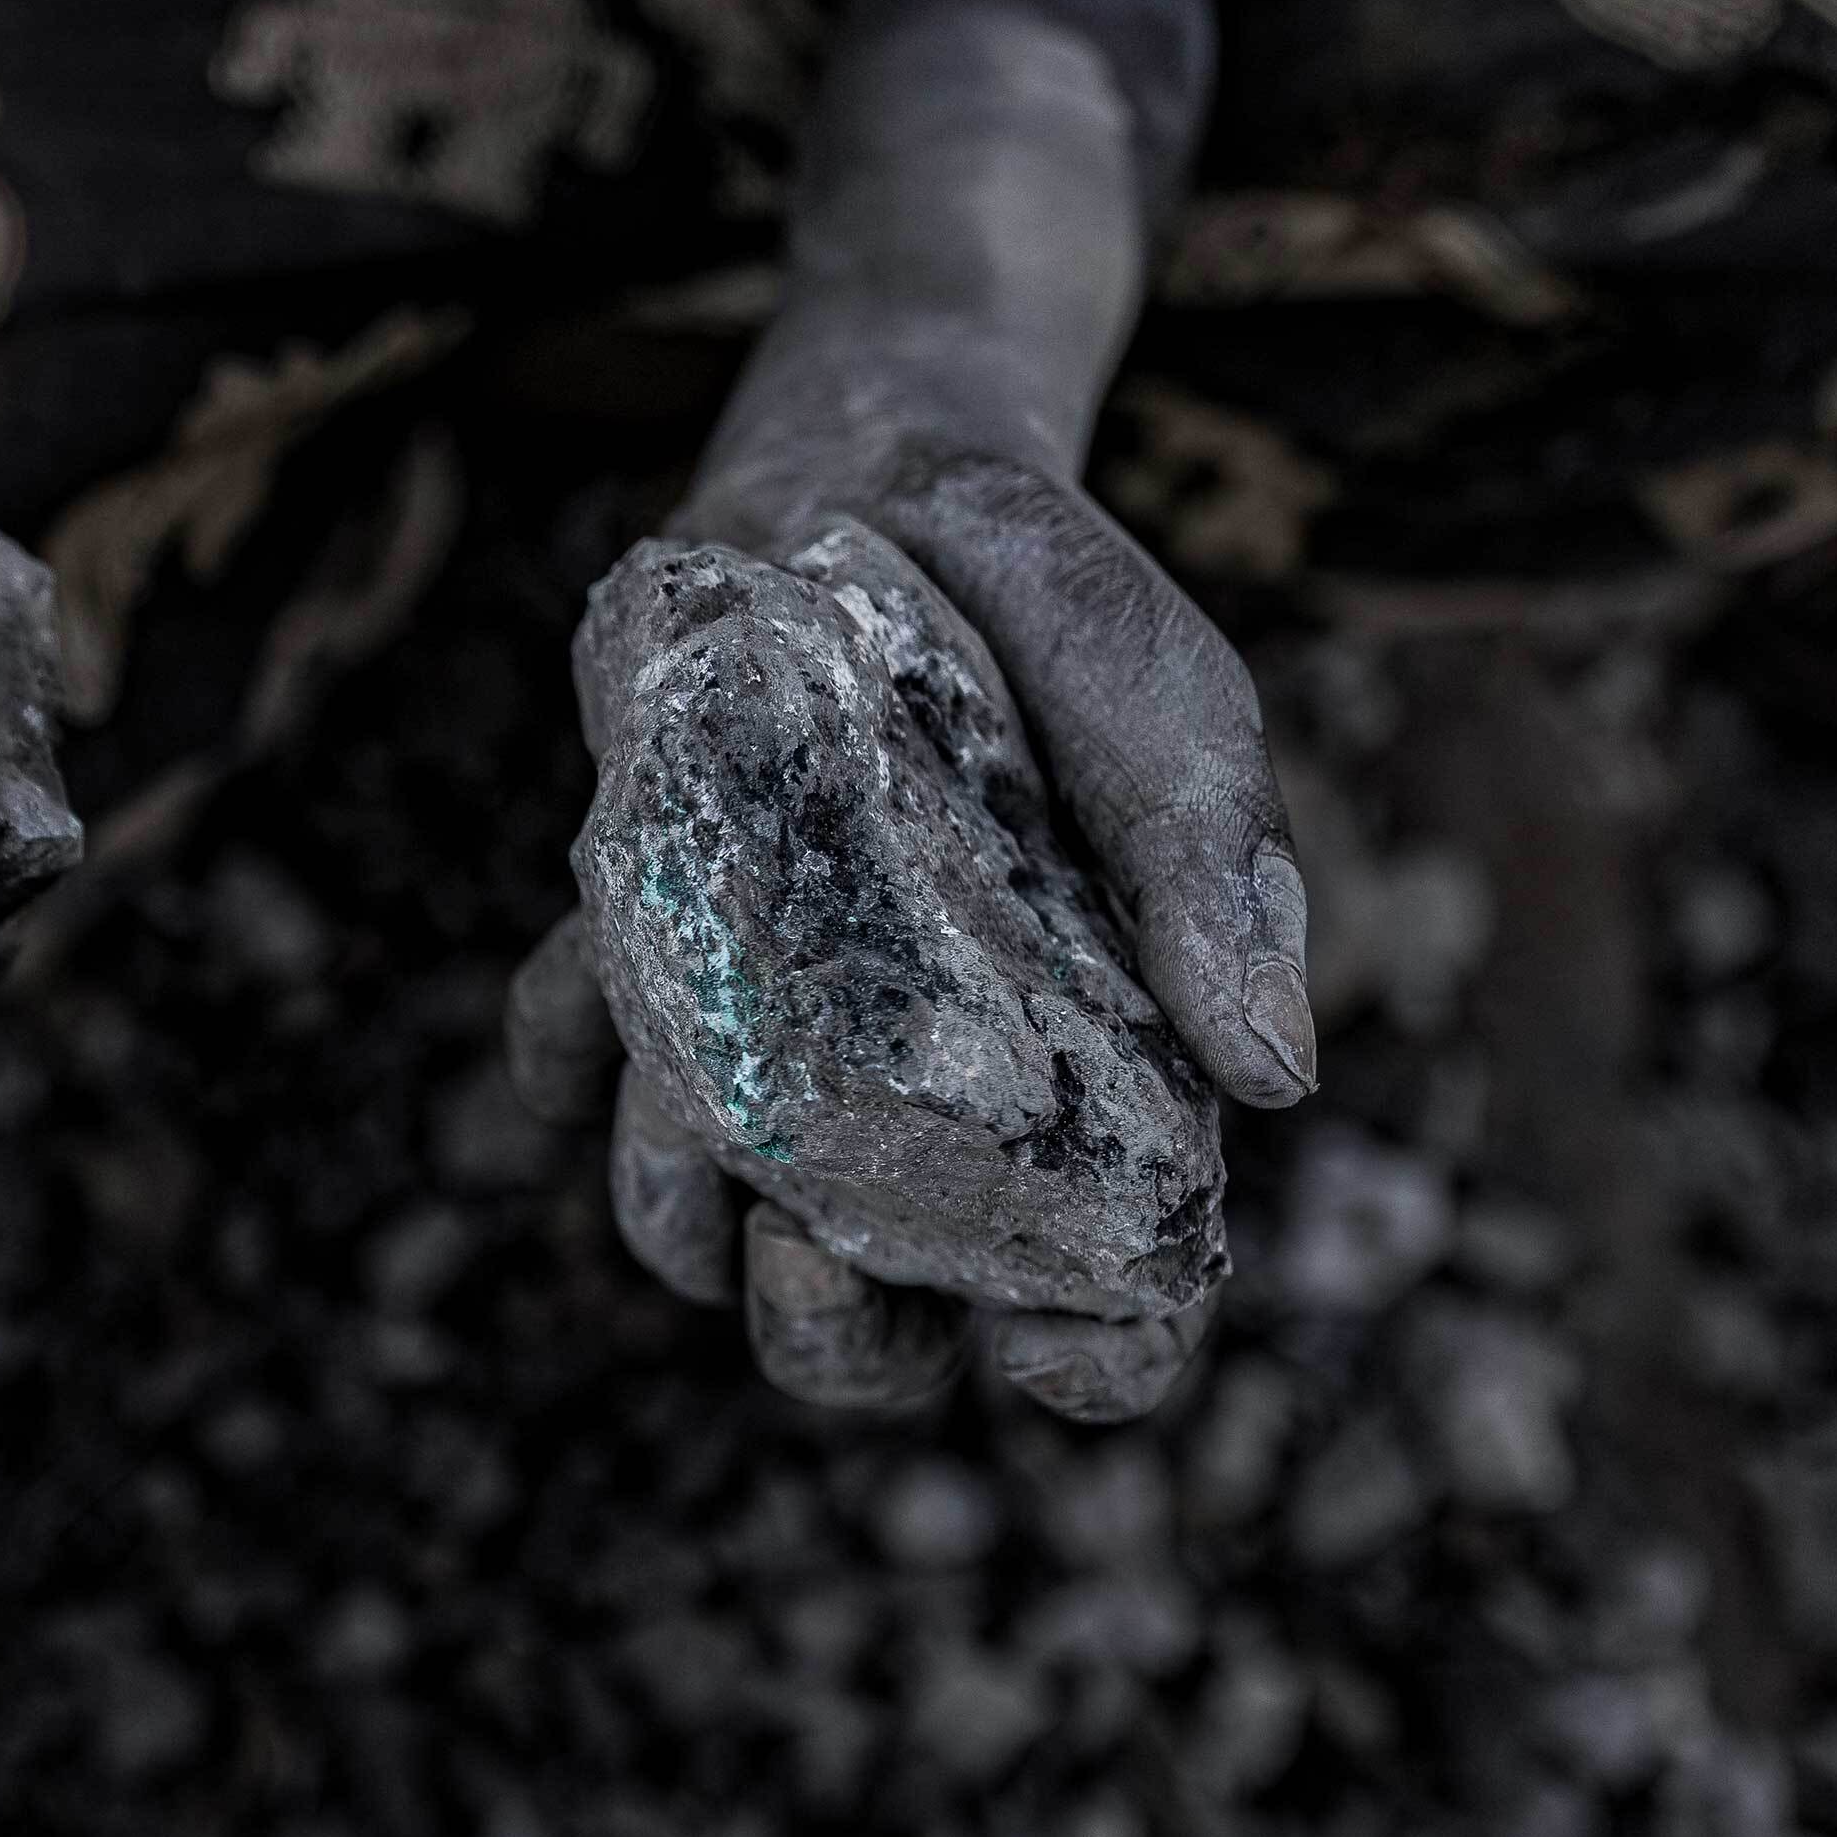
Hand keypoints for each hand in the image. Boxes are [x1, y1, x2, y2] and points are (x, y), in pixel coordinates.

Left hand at [507, 393, 1309, 1422]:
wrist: (883, 469)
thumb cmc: (1058, 614)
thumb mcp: (1162, 710)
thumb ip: (1213, 873)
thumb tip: (1271, 1077)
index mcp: (1071, 1096)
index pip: (1104, 1310)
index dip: (1092, 1367)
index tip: (1048, 1351)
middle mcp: (903, 1105)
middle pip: (861, 1330)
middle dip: (831, 1342)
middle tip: (818, 1260)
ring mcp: (757, 1039)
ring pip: (690, 1225)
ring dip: (683, 1219)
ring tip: (704, 1124)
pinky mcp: (634, 951)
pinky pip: (565, 1058)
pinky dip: (570, 1045)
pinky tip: (609, 970)